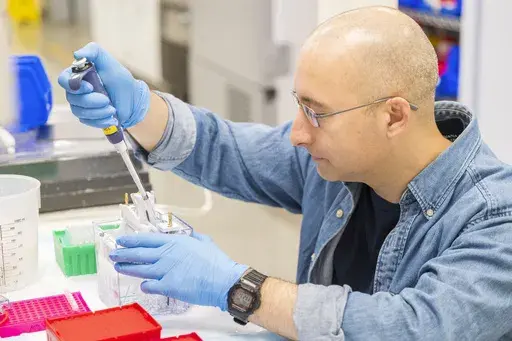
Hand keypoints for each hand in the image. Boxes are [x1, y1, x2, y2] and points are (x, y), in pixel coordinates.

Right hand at [57, 42, 149, 128]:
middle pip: (72, 99)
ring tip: (112, 109)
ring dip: (98, 112)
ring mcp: (81, 105)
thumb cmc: (120, 80)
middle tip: (107, 99)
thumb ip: (94, 52)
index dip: (74, 85)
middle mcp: (76, 91)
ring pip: (79, 112)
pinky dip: (101, 121)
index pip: (63, 80)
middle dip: (91, 101)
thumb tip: (77, 54)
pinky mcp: (88, 118)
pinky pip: (88, 122)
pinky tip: (112, 117)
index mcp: (78, 75)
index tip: (90, 87)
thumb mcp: (109, 62)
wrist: (132, 99)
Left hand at [109, 231, 248, 310]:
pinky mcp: (167, 286)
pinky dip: (145, 285)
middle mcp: (166, 255)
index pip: (147, 240)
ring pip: (140, 269)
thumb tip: (190, 235)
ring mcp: (165, 271)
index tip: (122, 241)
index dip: (132, 240)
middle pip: (139, 254)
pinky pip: (149, 285)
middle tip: (113, 254)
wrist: (222, 280)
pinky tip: (143, 285)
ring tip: (118, 267)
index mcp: (175, 242)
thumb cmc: (216, 262)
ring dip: (127, 268)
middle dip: (123, 254)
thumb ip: (194, 237)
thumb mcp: (205, 242)